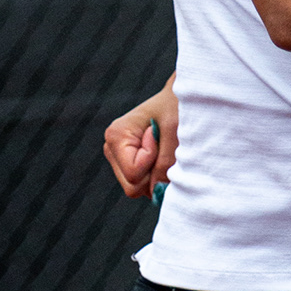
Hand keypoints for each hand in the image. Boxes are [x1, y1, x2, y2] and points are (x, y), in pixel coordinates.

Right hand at [105, 84, 177, 200]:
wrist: (179, 97)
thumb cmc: (176, 107)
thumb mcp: (174, 132)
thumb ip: (164, 163)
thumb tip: (156, 193)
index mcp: (116, 136)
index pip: (133, 174)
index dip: (153, 162)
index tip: (159, 138)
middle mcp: (111, 148)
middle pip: (132, 186)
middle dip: (153, 174)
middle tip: (163, 147)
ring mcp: (118, 158)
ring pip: (136, 188)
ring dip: (156, 175)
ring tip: (162, 149)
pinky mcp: (127, 163)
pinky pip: (142, 184)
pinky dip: (155, 175)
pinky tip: (161, 154)